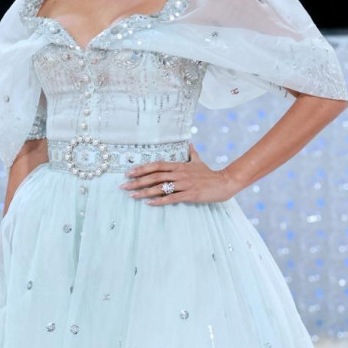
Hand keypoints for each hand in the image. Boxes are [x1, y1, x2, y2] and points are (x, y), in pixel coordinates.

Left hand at [120, 144, 238, 204]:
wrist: (224, 182)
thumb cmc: (210, 174)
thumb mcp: (199, 162)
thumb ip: (192, 153)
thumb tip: (190, 144)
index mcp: (179, 165)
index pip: (156, 165)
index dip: (142, 168)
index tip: (129, 172)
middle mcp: (179, 173)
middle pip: (154, 176)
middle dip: (137, 181)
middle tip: (123, 186)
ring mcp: (184, 184)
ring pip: (160, 188)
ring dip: (144, 192)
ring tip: (132, 195)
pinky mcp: (189, 195)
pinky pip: (171, 198)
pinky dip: (159, 201)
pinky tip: (149, 203)